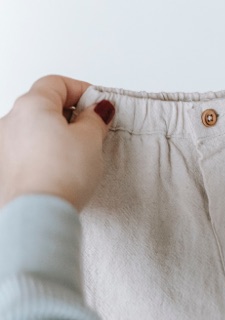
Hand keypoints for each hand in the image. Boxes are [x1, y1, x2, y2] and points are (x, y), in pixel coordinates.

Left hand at [0, 75, 114, 211]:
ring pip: (34, 131)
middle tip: (92, 133)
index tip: (98, 106)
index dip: (82, 91)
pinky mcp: (4, 170)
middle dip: (69, 116)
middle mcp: (10, 120)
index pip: (57, 83)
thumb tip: (97, 110)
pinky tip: (59, 172)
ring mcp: (4, 146)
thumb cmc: (61, 176)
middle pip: (43, 106)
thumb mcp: (91, 140)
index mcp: (31, 105)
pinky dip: (43, 155)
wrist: (39, 214)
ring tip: (76, 158)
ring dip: (55, 137)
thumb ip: (95, 119)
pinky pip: (27, 153)